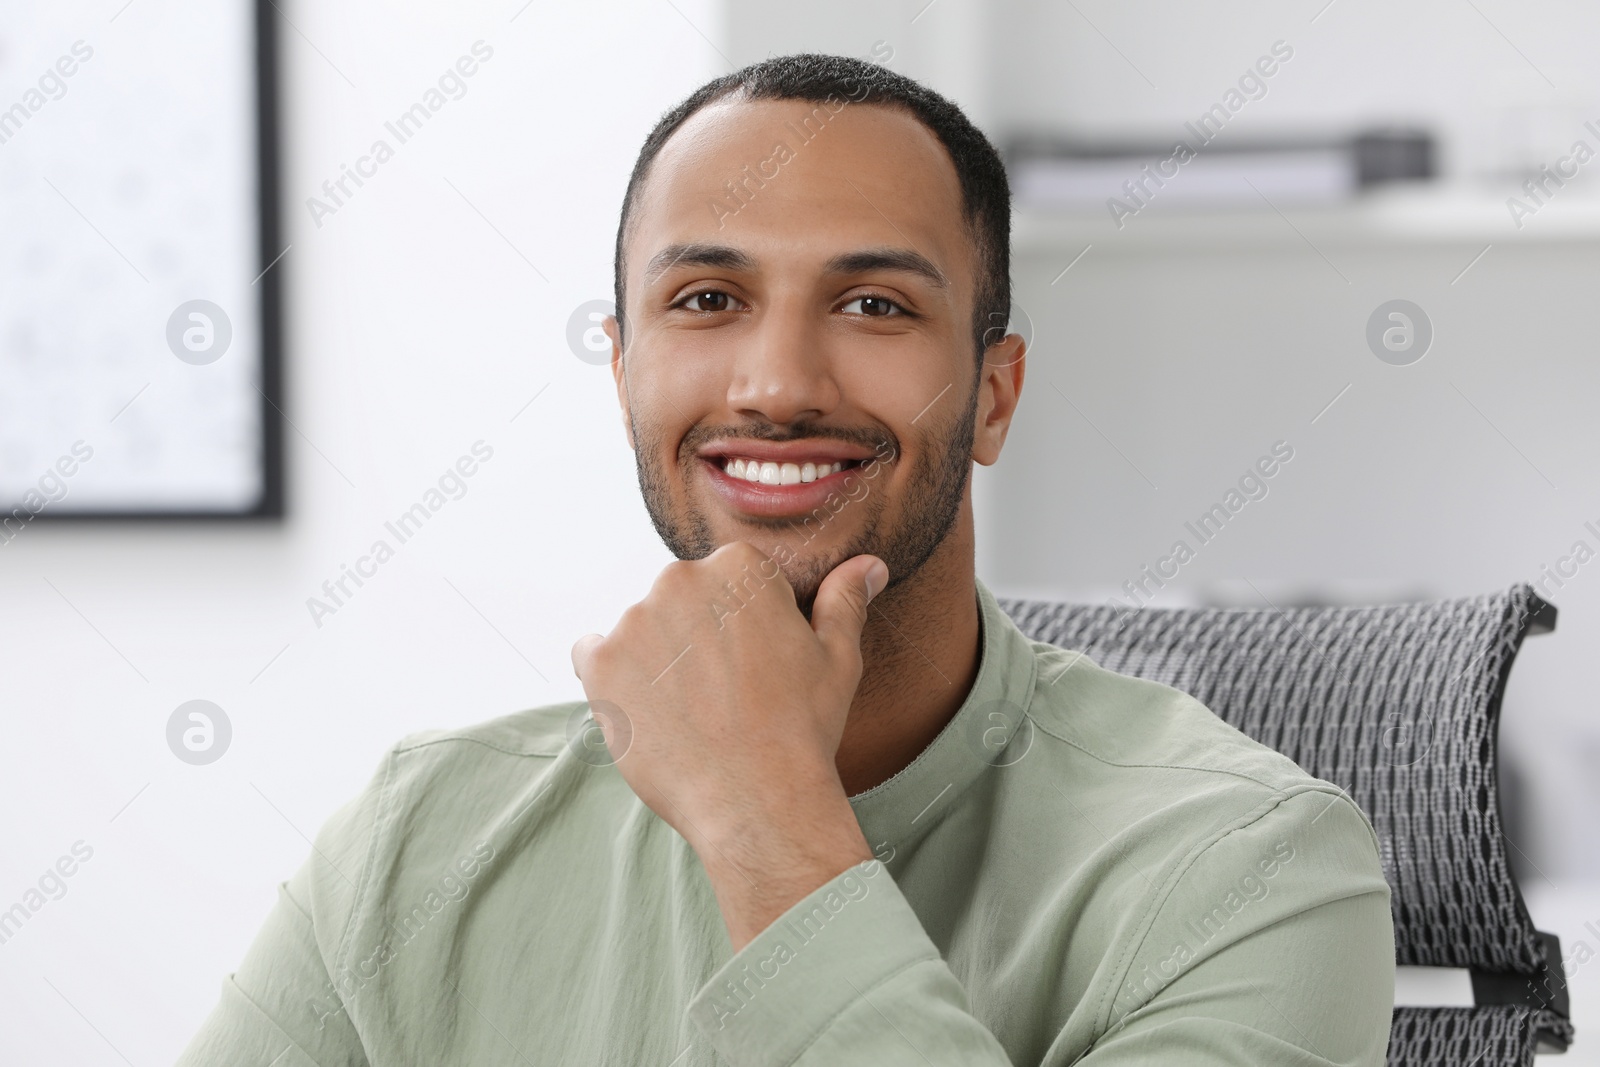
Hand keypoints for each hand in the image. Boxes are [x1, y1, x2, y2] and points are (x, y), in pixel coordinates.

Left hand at [571, 542, 886, 946]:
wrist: (757, 800)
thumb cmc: (802, 729)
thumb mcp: (837, 658)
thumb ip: (844, 601)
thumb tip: (868, 566)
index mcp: (739, 567)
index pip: (728, 581)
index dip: (742, 626)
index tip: (752, 665)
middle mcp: (679, 579)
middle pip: (681, 600)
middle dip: (696, 636)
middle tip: (724, 693)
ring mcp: (634, 620)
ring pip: (640, 630)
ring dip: (657, 659)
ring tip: (691, 711)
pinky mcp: (601, 664)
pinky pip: (593, 656)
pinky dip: (613, 679)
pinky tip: (649, 711)